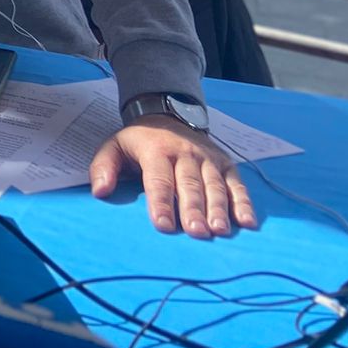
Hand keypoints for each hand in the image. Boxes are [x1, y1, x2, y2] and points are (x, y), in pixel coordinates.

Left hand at [88, 118, 258, 237]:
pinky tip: (247, 222)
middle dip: (193, 210)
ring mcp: (208, 159)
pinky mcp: (225, 163)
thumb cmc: (140, 141)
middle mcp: (185, 154)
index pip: (159, 180)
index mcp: (156, 150)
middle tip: (196, 233)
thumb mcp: (114, 146)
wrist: (167, 114)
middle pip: (190, 185)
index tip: (163, 226)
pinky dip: (244, 202)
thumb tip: (100, 191)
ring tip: (220, 230)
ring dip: (218, 209)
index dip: (161, 203)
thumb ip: (103, 167)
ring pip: (214, 186)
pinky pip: (236, 184)